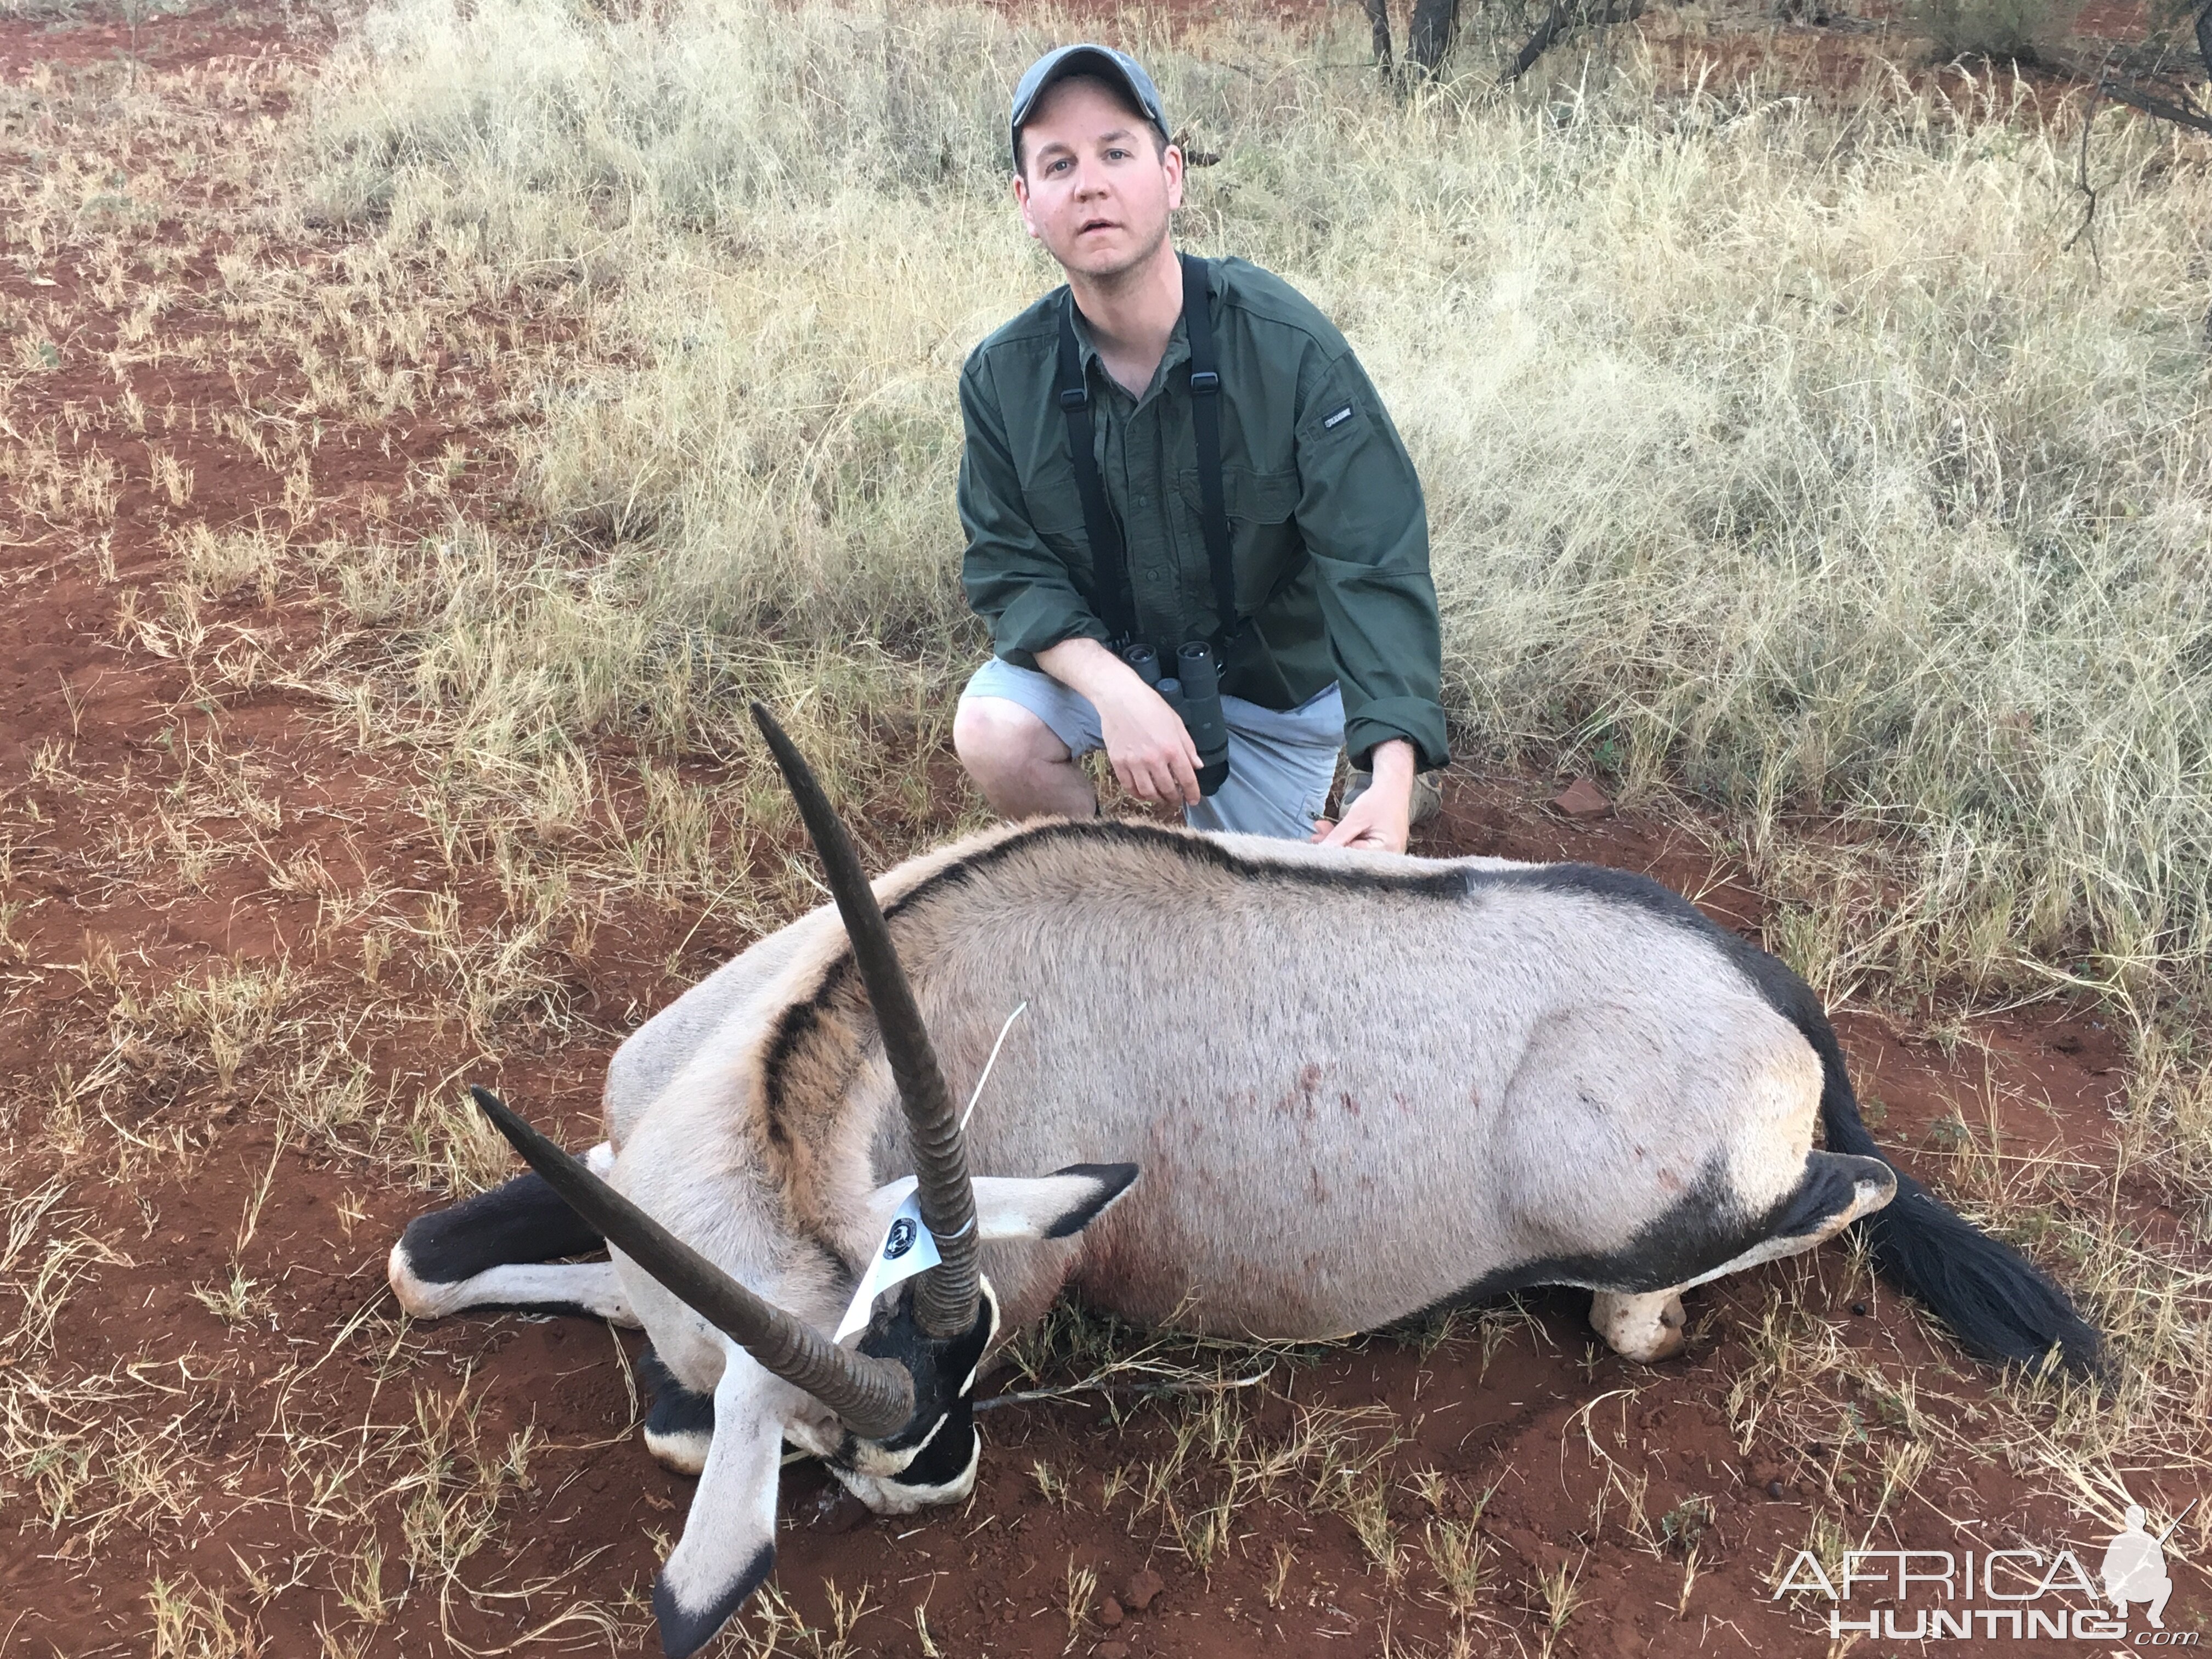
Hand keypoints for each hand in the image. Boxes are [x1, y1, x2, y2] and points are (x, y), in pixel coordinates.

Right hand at [1095, 679, 1201, 806]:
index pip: (1187, 779)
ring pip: (1148, 792)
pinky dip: (1137, 794)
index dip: (1192, 793)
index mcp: (1172, 748)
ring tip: (1160, 799)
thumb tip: (1197, 766)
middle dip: (1174, 798)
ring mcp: (1134, 763)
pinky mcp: (1118, 763)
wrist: (1120, 698)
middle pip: (1167, 789)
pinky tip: (1142, 793)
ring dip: (1157, 799)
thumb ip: (1188, 746)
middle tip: (1176, 800)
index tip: (1194, 800)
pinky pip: (1129, 786)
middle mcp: (1154, 759)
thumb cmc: (1150, 706)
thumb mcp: (1176, 722)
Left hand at [1312, 740, 1414, 853]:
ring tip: (1320, 829)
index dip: (1333, 852)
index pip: (1354, 858)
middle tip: (1314, 836)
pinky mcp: (1378, 849)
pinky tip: (1329, 831)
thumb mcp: (1356, 817)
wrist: (1393, 788)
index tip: (1317, 842)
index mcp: (1387, 851)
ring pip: (1353, 851)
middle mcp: (1389, 857)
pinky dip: (1345, 839)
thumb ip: (1338, 836)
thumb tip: (1320, 851)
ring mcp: (1384, 854)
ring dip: (1336, 841)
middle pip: (1354, 856)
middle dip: (1333, 845)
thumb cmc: (1379, 800)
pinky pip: (1358, 847)